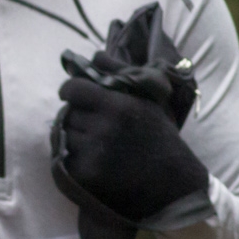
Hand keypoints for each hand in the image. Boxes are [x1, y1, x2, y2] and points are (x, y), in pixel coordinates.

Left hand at [57, 78, 207, 222]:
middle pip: (68, 113)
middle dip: (76, 115)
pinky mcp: (88, 175)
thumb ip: (121, 73)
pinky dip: (72, 156)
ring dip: (72, 135)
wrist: (174, 183)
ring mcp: (94, 153)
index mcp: (119, 106)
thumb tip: (93, 55)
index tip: (71, 94)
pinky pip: (65, 158)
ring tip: (90, 140)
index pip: (73, 89)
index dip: (69, 90)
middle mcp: (104, 128)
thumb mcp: (150, 99)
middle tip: (88, 121)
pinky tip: (88, 156)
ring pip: (65, 135)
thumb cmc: (161, 136)